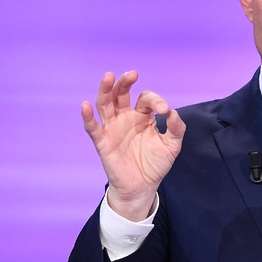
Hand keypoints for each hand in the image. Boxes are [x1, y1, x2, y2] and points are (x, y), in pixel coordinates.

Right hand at [81, 71, 185, 220]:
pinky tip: (86, 105)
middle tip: (132, 74)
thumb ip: (176, 129)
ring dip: (106, 90)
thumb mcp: (171, 146)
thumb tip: (172, 113)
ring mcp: (113, 128)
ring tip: (109, 77)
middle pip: (120, 94)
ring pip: (105, 104)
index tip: (164, 110)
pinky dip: (88, 117)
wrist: (143, 187)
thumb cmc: (155, 164)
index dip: (155, 101)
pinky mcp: (103, 142)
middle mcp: (125, 118)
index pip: (146, 99)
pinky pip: (93, 128)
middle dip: (125, 82)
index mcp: (142, 116)